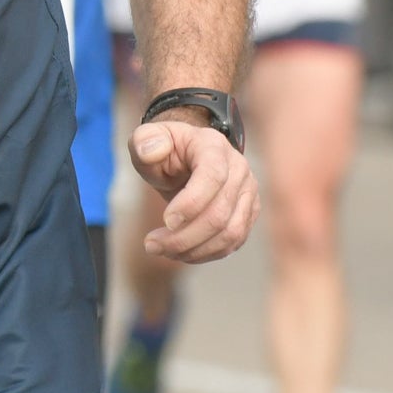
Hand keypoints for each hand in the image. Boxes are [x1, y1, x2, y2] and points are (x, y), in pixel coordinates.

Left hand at [131, 118, 256, 263]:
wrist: (186, 159)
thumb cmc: (166, 151)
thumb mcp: (147, 138)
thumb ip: (145, 140)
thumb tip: (151, 150)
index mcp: (213, 146)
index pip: (212, 177)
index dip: (190, 204)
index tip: (165, 221)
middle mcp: (238, 168)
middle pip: (219, 213)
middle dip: (183, 236)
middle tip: (151, 244)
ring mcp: (247, 192)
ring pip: (230, 233)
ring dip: (194, 249)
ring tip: (164, 250)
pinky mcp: (248, 213)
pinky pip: (233, 242)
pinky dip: (206, 253)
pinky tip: (181, 252)